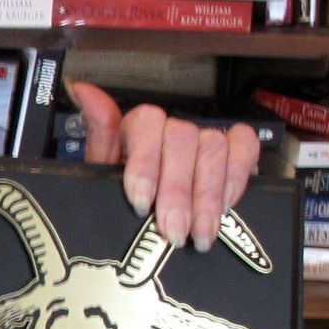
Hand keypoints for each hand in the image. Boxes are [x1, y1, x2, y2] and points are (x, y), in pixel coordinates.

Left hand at [68, 82, 261, 253]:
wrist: (149, 237)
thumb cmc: (125, 201)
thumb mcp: (103, 177)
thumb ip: (99, 136)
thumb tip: (84, 90)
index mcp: (138, 128)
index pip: (146, 123)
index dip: (145, 164)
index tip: (141, 203)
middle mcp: (173, 128)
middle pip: (182, 141)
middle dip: (177, 192)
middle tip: (174, 231)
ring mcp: (205, 138)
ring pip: (214, 149)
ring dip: (207, 196)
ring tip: (198, 234)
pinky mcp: (235, 150)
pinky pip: (245, 147)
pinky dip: (236, 176)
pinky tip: (225, 207)